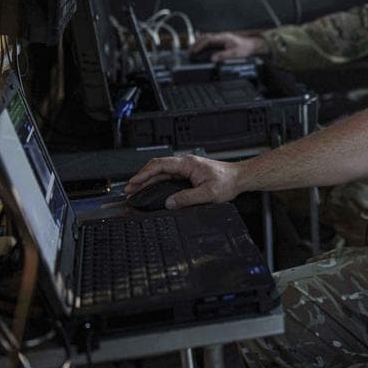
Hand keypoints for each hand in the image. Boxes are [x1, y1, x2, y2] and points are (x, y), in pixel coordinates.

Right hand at [124, 155, 240, 207]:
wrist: (239, 178)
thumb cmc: (228, 182)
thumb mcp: (208, 193)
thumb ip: (188, 198)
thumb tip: (170, 203)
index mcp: (187, 164)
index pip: (160, 165)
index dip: (144, 174)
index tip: (133, 182)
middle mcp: (184, 164)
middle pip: (157, 168)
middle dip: (141, 177)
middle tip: (129, 189)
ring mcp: (185, 169)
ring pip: (161, 172)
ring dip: (147, 180)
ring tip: (135, 189)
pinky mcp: (188, 174)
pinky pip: (168, 176)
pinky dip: (156, 182)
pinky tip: (151, 189)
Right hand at [189, 32, 266, 61]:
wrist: (252, 45)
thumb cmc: (245, 48)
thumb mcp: (235, 53)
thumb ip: (223, 56)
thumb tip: (213, 59)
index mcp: (223, 37)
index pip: (208, 40)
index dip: (200, 45)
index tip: (194, 51)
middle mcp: (221, 36)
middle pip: (205, 37)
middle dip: (196, 44)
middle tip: (189, 51)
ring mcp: (221, 38)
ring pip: (207, 38)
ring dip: (199, 43)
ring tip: (192, 50)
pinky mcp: (222, 41)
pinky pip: (210, 41)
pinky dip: (203, 44)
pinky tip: (201, 48)